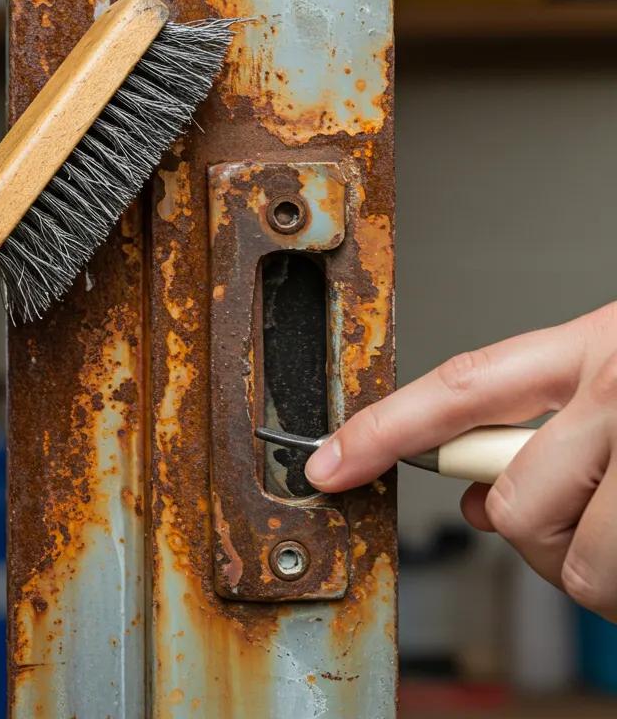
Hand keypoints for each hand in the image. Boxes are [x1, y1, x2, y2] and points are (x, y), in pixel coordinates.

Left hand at [305, 301, 616, 621]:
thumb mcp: (613, 379)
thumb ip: (539, 423)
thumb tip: (476, 501)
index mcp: (590, 347)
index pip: (460, 387)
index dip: (383, 429)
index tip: (328, 463)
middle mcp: (615, 390)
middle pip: (514, 502)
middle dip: (527, 530)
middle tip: (574, 520)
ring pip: (573, 559)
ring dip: (590, 568)